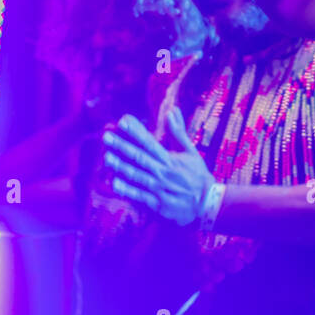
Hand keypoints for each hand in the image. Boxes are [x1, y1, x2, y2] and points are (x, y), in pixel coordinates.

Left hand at [102, 108, 214, 226]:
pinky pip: (140, 196)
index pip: (150, 142)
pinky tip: (115, 183)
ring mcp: (160, 188)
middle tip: (106, 136)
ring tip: (106, 157)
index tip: (122, 121)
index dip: (136, 132)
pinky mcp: (158, 204)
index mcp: (170, 159)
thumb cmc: (198, 175)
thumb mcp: (191, 151)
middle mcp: (163, 172)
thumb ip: (178, 132)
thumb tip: (172, 110)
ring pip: (137, 176)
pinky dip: (128, 190)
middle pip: (140, 157)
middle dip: (122, 146)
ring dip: (121, 166)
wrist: (208, 203)